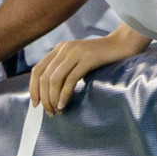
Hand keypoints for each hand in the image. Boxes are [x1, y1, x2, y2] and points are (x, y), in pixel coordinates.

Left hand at [29, 28, 148, 111]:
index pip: (37, 70)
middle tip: (49, 112)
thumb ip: (65, 68)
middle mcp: (64, 49)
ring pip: (55, 79)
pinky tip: (64, 104)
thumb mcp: (78, 59)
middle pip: (44, 77)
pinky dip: (64, 95)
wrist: (123, 43)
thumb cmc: (102, 56)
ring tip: (57, 111)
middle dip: (44, 98)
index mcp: (59, 49)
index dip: (33, 88)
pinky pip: (70, 80)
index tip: (36, 104)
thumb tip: (51, 91)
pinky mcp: (88, 58)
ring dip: (52, 98)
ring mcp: (76, 52)